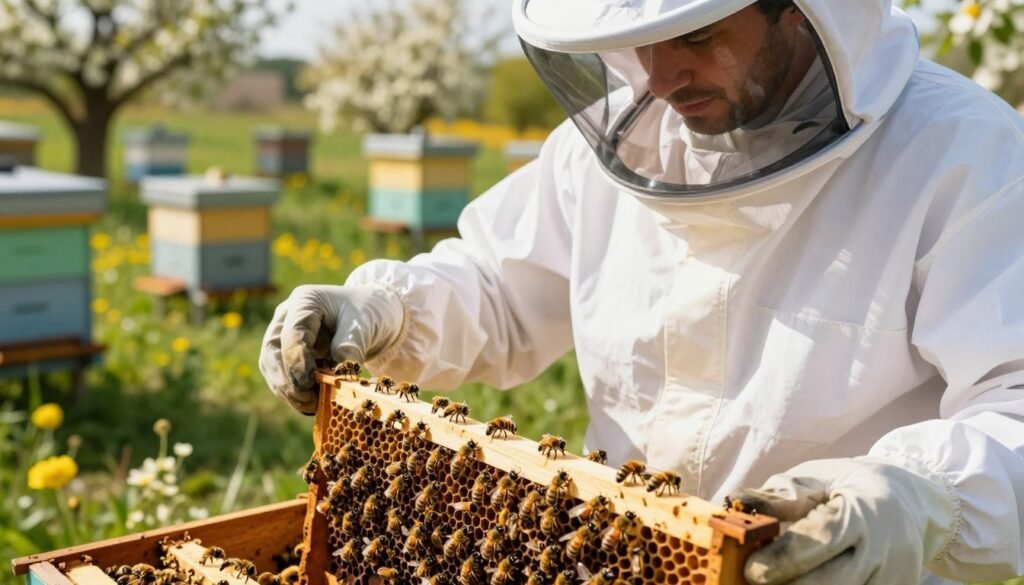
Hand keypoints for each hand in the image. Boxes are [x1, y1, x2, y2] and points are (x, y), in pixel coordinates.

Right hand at [259, 284, 403, 412]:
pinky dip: (296, 394)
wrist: (373, 317)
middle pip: (272, 352)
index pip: (292, 333)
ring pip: (273, 368)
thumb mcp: (366, 322)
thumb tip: (338, 372)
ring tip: (314, 406)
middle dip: (287, 381)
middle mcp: (287, 318)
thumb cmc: (369, 312)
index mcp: (304, 301)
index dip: (297, 361)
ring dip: (290, 391)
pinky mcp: (289, 357)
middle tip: (308, 401)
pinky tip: (315, 404)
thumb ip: (351, 343)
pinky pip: (284, 378)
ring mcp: (284, 337)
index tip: (309, 383)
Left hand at [727, 457, 955, 584]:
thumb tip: (739, 501)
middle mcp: (881, 550)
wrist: (909, 501)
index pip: (818, 542)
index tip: (751, 571)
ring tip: (778, 582)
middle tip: (756, 581)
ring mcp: (892, 577)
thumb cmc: (849, 486)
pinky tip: (801, 582)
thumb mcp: (819, 477)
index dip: (781, 560)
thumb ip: (781, 492)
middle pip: (830, 583)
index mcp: (860, 513)